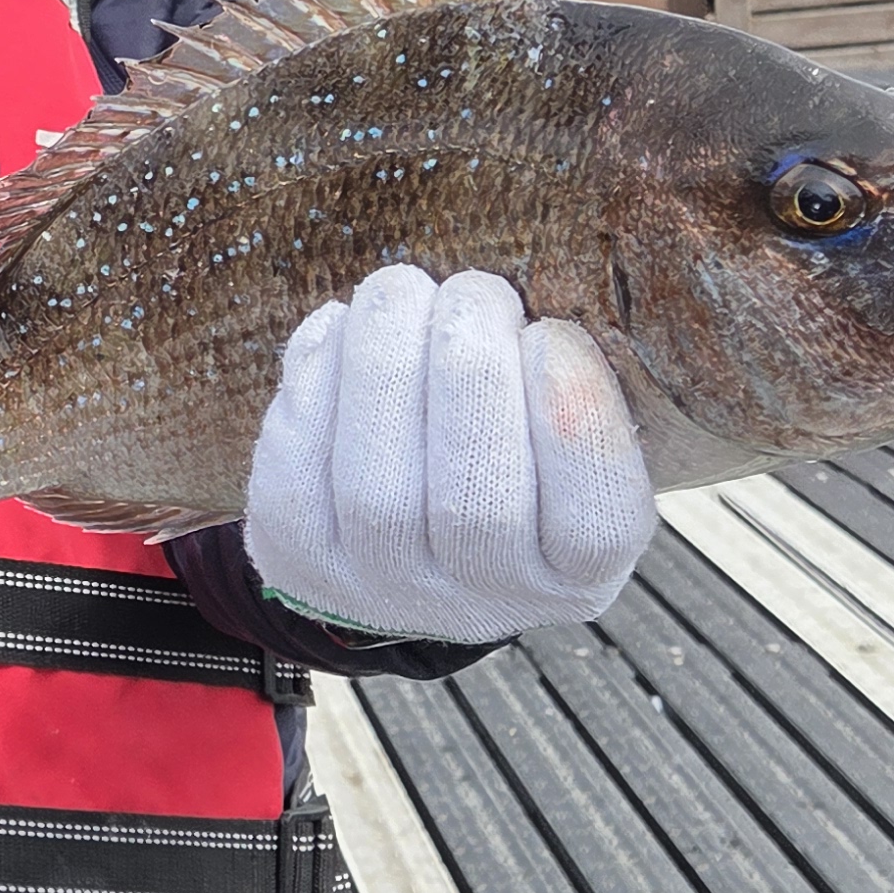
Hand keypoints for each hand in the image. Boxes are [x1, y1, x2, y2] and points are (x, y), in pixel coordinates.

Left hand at [242, 265, 655, 645]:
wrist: (392, 547)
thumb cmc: (501, 466)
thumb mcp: (565, 452)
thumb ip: (573, 398)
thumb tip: (552, 296)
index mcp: (576, 579)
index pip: (595, 525)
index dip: (574, 422)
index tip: (552, 333)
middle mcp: (481, 602)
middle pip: (478, 503)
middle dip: (473, 369)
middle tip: (475, 292)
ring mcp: (381, 588)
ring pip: (377, 488)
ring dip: (386, 361)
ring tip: (401, 290)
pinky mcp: (299, 558)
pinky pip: (298, 470)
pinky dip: (317, 380)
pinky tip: (342, 328)